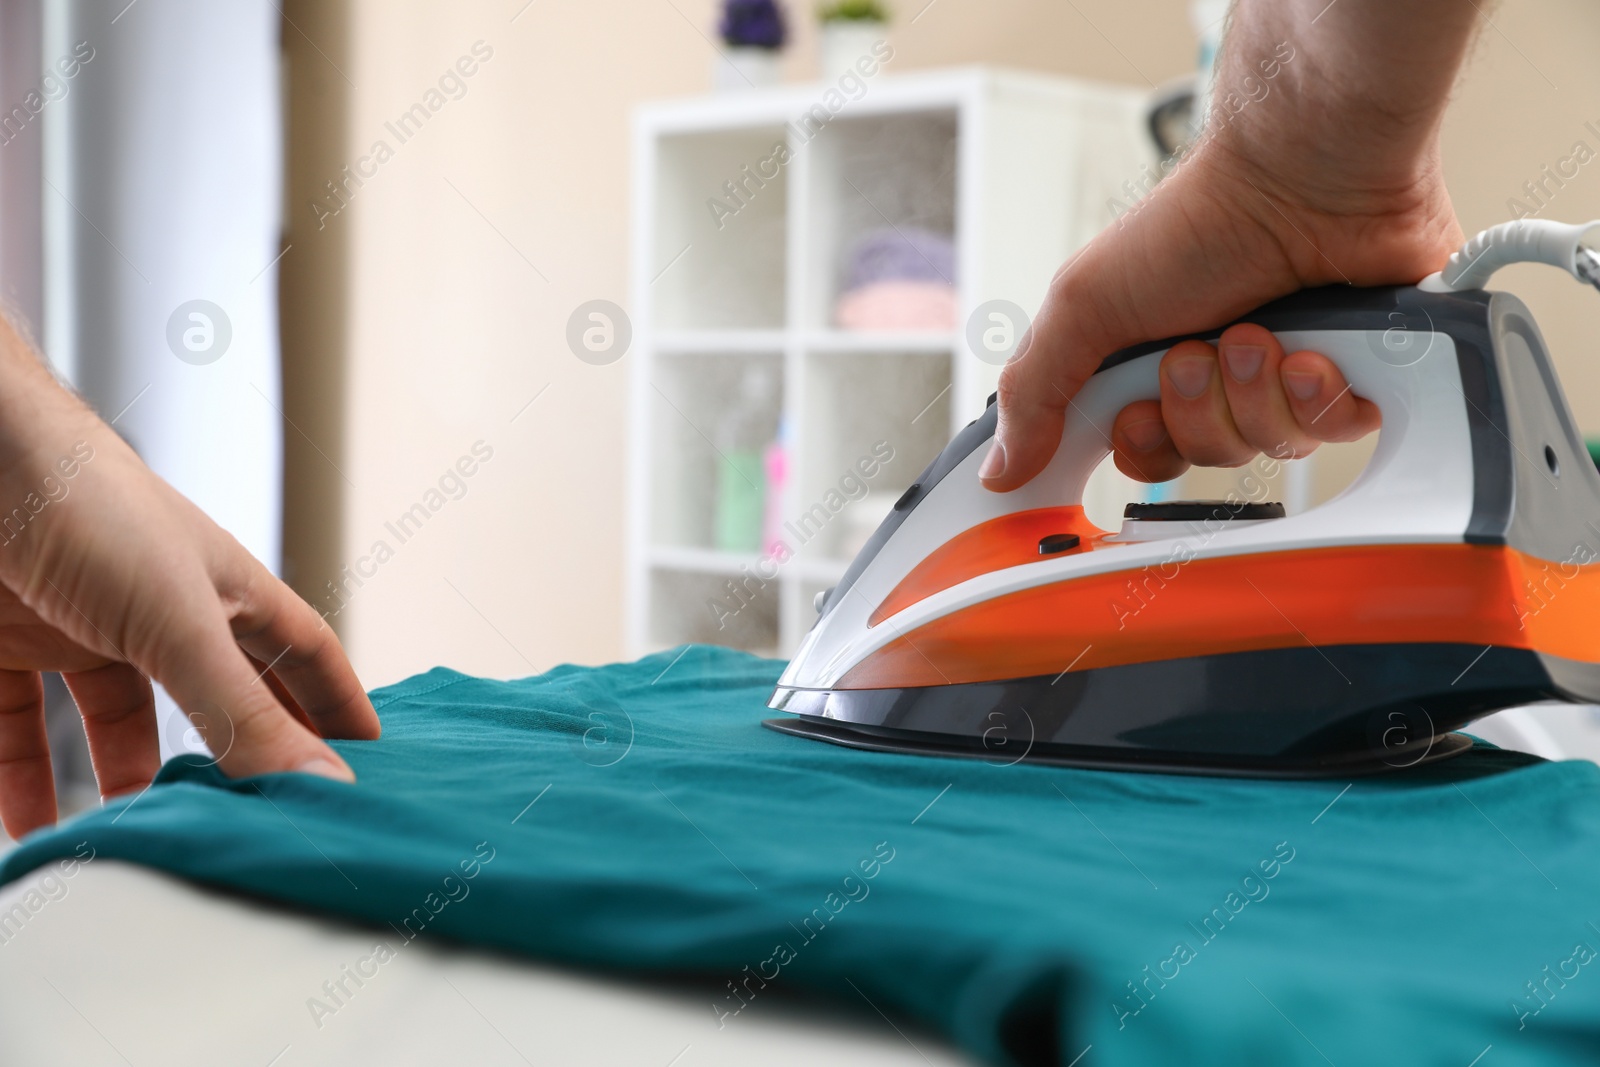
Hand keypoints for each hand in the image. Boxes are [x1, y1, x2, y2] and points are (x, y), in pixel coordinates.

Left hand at [0, 320, 378, 839]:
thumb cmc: (89, 508)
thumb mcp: (180, 627)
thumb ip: (243, 713)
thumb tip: (322, 785)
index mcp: (228, 593)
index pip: (305, 654)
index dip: (338, 701)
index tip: (369, 758)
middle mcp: (166, 612)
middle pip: (218, 698)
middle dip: (236, 760)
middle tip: (258, 824)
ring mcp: (87, 627)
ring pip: (117, 725)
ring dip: (124, 784)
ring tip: (139, 842)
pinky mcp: (12, 642)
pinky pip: (23, 725)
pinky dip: (21, 780)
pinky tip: (29, 825)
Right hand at [978, 0, 1474, 490]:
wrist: (1301, 176)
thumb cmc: (1195, 222)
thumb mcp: (1083, 305)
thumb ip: (1033, 392)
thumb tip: (999, 468)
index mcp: (1156, 365)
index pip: (1144, 454)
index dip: (1143, 447)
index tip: (1137, 412)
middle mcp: (1223, 377)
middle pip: (1206, 458)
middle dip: (1198, 409)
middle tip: (1195, 353)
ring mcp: (1289, 379)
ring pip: (1268, 448)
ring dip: (1254, 390)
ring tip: (1256, 331)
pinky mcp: (1355, 377)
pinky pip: (1334, 433)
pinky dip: (1317, 393)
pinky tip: (1313, 351)